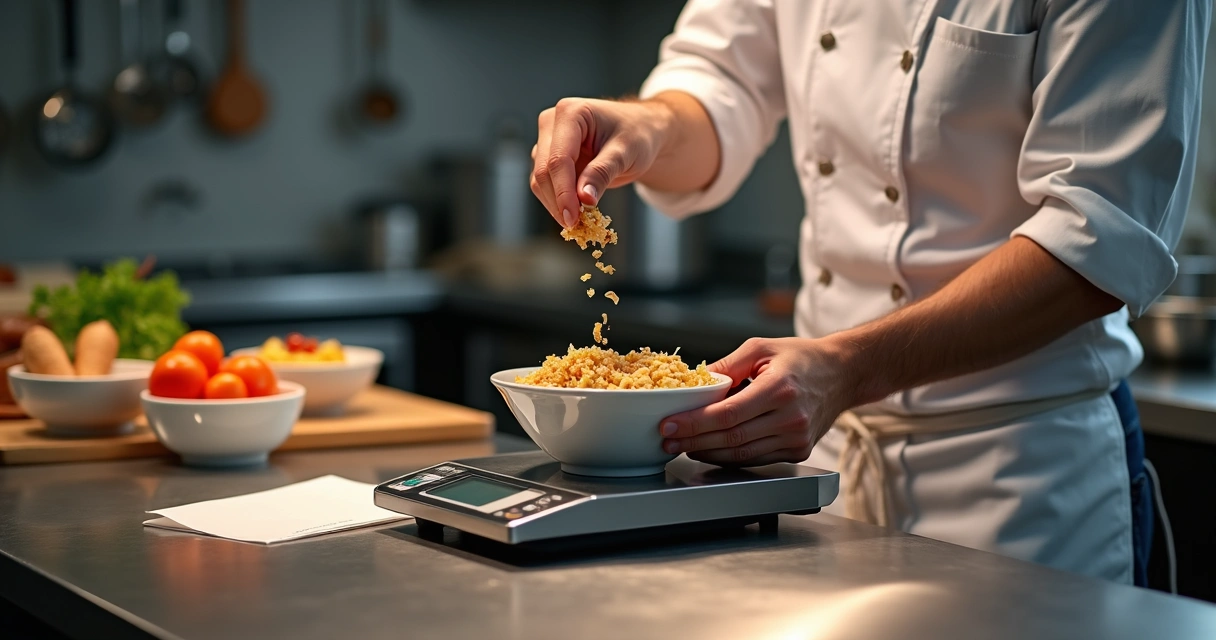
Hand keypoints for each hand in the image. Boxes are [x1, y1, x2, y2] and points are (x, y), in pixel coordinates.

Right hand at [530, 97, 674, 227]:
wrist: (640, 131)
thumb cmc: (637, 134)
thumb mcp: (627, 152)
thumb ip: (603, 172)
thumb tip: (584, 199)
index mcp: (570, 113)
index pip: (559, 159)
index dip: (563, 192)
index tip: (573, 219)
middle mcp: (552, 123)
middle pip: (544, 171)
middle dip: (558, 201)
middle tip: (576, 226)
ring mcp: (547, 140)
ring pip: (540, 180)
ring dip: (556, 204)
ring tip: (580, 221)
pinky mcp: (548, 157)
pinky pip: (546, 185)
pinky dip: (558, 201)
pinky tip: (576, 212)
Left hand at [658, 337, 857, 465]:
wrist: (842, 374)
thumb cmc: (801, 358)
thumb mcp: (761, 348)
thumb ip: (727, 365)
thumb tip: (695, 382)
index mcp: (780, 389)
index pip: (728, 414)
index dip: (694, 423)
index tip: (669, 425)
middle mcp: (791, 418)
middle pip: (731, 438)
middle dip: (693, 440)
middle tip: (667, 439)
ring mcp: (796, 438)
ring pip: (741, 454)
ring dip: (707, 452)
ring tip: (682, 445)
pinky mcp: (798, 451)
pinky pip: (756, 458)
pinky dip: (729, 456)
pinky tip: (710, 449)